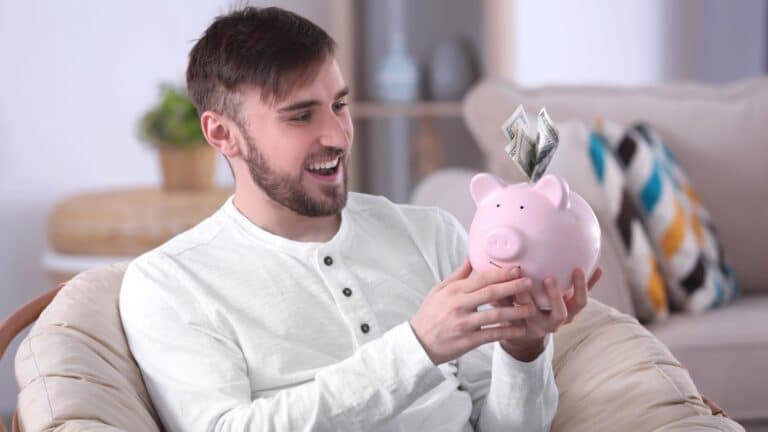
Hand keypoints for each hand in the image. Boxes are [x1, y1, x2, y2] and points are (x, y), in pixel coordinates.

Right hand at [409, 258, 537, 364]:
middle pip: (491, 294)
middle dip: (513, 287)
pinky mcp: (467, 341)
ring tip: (531, 308)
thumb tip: (471, 258)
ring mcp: (463, 324)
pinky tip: (520, 329)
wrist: (418, 343)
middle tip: (530, 283)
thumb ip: (457, 275)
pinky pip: (492, 335)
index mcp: (453, 291)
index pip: (481, 279)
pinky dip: (507, 332)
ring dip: (516, 311)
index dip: (501, 274)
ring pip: (495, 315)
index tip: (517, 269)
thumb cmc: (429, 314)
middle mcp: (459, 305)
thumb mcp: (439, 290)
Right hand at [494, 266, 602, 361]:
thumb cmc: (511, 315)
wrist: (526, 333)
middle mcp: (551, 323)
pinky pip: (584, 295)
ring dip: (580, 287)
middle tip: (549, 279)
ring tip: (578, 269)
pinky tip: (598, 268)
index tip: (521, 284)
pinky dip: (592, 282)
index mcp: (531, 323)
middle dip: (555, 296)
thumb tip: (489, 271)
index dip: (525, 299)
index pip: (528, 311)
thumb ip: (499, 295)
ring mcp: (565, 315)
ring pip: (577, 305)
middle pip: (558, 313)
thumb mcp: (502, 309)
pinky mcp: (574, 307)